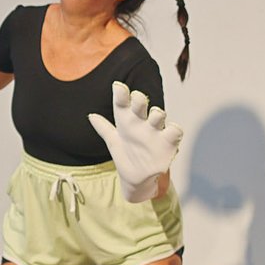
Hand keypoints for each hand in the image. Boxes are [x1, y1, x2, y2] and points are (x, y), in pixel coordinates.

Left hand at [87, 81, 182, 202]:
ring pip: (159, 116)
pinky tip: (169, 130)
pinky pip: (174, 132)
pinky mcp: (169, 143)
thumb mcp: (113, 141)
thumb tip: (90, 115)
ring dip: (157, 114)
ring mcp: (156, 131)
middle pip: (142, 106)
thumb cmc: (127, 153)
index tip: (117, 86)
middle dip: (140, 100)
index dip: (121, 95)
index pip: (123, 104)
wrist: (136, 177)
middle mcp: (142, 122)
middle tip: (137, 97)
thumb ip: (103, 128)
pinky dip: (173, 129)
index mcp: (127, 120)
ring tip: (156, 113)